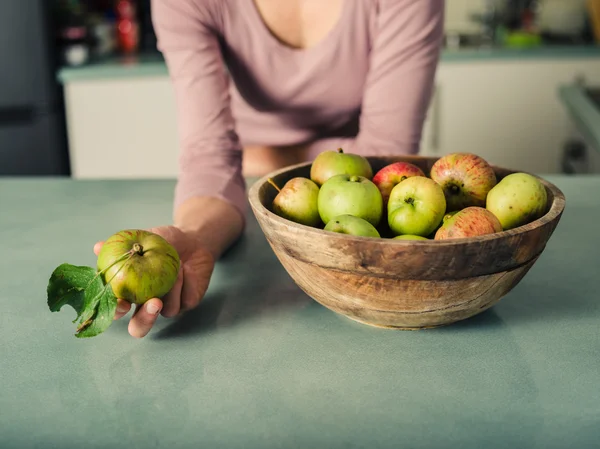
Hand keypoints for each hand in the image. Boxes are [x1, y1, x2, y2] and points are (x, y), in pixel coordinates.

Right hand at [93, 226, 214, 337]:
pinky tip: (188, 269)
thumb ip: (122, 246)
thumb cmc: (163, 241)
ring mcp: (168, 306)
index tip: (122, 302)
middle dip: (145, 320)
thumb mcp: (142, 239)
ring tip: (177, 263)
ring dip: (173, 287)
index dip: (116, 311)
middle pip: (139, 328)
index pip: (116, 310)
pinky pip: (186, 300)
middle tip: (154, 303)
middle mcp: (146, 305)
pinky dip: (187, 282)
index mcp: (130, 293)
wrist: (192, 239)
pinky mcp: (187, 303)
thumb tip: (98, 246)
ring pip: (167, 311)